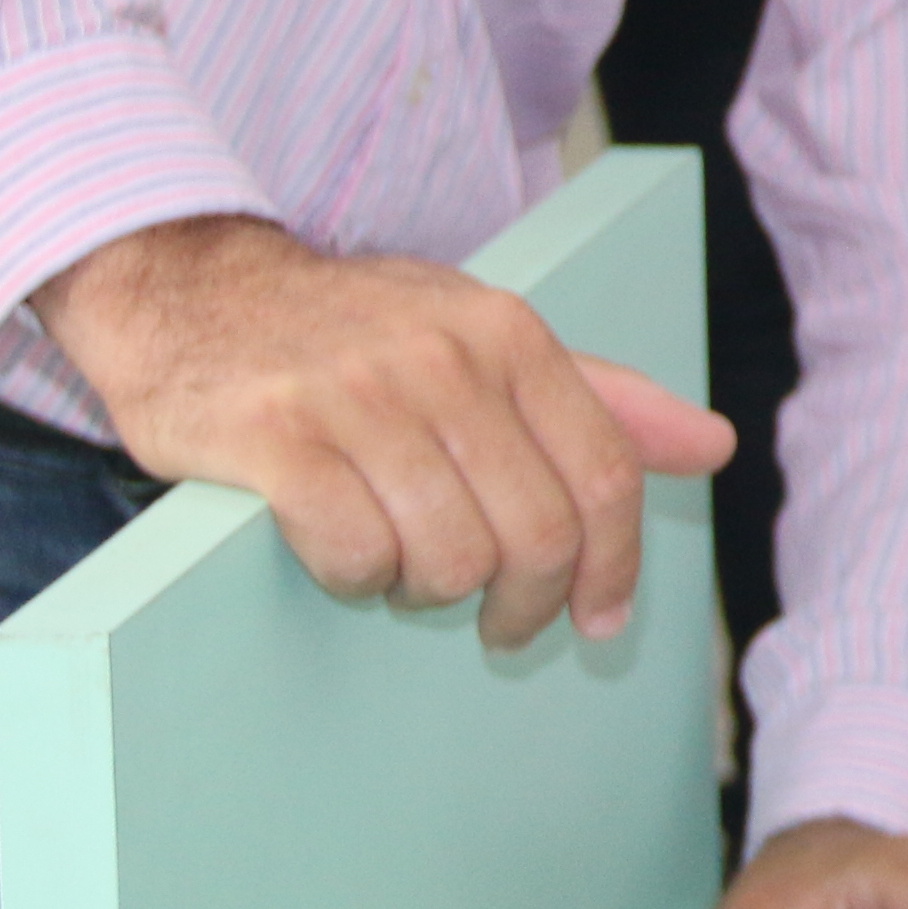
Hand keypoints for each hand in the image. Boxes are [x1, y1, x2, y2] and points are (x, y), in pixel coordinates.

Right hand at [37, 215, 732, 650]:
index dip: (612, 567)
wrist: (194, 287)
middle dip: (526, 603)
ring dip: (430, 589)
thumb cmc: (355, 332)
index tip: (598, 620)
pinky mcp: (273, 436)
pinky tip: (344, 553)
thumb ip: (600, 397)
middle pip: (536, 532)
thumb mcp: (486, 339)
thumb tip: (713, 446)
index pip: (604, 476)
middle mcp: (443, 358)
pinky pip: (352, 550)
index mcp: (510, 334)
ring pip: (448, 555)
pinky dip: (356, 575)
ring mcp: (356, 394)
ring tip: (405, 568)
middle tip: (498, 622)